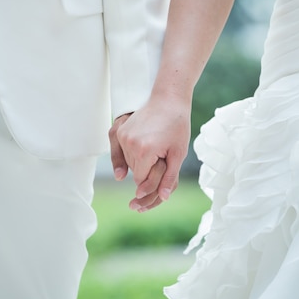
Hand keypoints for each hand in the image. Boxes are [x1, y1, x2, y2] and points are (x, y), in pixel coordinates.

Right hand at [116, 92, 190, 209]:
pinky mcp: (119, 130)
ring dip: (140, 161)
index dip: (152, 180)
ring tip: (156, 146)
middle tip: (162, 156)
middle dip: (147, 171)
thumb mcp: (178, 154)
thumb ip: (169, 178)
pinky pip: (123, 151)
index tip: (161, 172)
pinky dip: (133, 152)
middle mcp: (129, 144)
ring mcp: (123, 136)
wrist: (168, 100)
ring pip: (128, 163)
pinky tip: (147, 142)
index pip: (141, 180)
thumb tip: (163, 198)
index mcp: (145, 151)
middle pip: (134, 172)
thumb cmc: (177, 126)